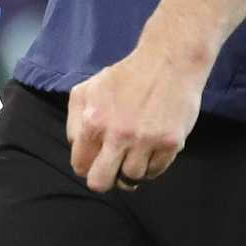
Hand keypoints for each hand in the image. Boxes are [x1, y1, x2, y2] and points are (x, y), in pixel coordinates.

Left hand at [67, 43, 205, 193]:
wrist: (168, 62)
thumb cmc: (126, 76)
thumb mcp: (88, 89)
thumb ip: (75, 120)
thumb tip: (77, 148)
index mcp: (94, 122)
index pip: (81, 165)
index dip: (87, 165)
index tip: (96, 159)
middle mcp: (118, 135)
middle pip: (101, 183)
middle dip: (104, 178)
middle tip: (113, 166)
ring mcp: (146, 141)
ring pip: (131, 179)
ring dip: (131, 167)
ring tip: (136, 149)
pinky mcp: (170, 144)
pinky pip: (155, 171)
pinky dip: (152, 164)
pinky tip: (151, 146)